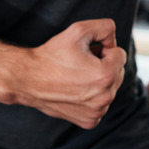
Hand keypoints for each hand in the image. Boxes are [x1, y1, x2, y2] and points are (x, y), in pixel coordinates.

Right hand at [6, 19, 126, 128]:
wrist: (28, 79)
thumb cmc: (52, 55)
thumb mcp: (78, 30)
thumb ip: (105, 27)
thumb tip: (114, 41)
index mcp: (105, 75)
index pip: (120, 55)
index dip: (103, 49)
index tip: (86, 52)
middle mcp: (104, 97)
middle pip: (118, 73)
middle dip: (103, 65)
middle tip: (81, 63)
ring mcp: (97, 111)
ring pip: (110, 89)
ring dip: (99, 81)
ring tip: (77, 76)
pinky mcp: (89, 121)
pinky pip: (101, 105)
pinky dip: (92, 97)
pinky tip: (75, 91)